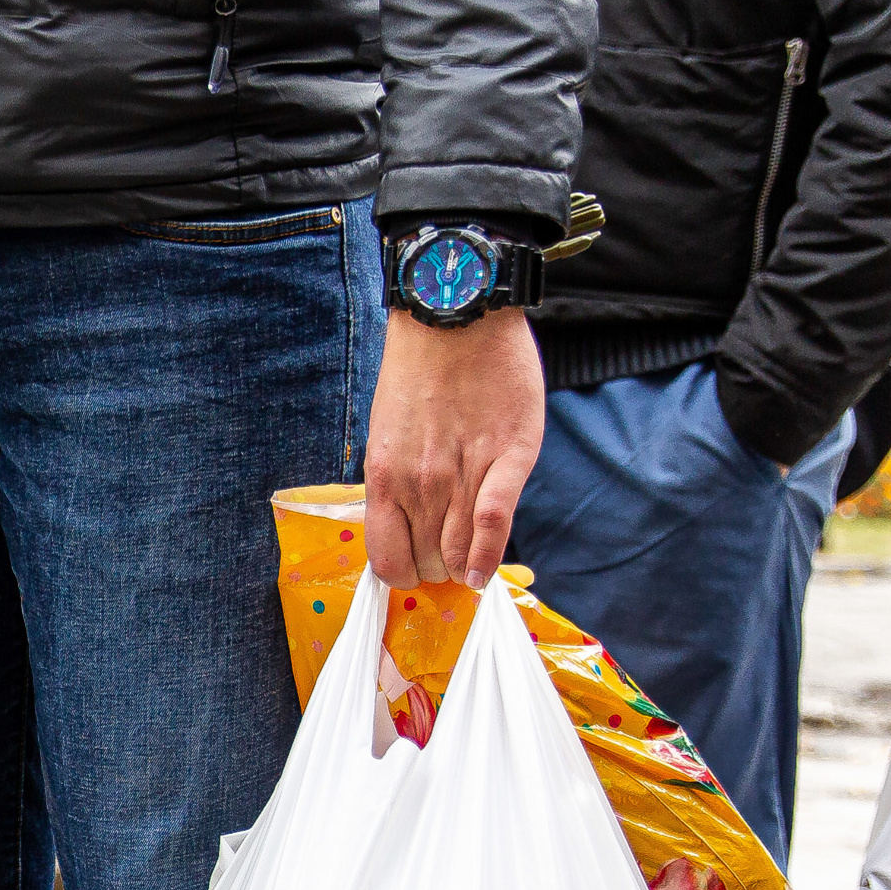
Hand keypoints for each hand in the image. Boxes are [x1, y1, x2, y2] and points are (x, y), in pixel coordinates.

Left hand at [362, 308, 543, 588]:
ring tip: (471, 557)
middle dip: (439, 568)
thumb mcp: (390, 434)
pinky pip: (494, 523)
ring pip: (459, 552)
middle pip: (428, 563)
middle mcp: (417, 483)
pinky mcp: (507, 456)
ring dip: (464, 565)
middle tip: (449, 555)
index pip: (386, 559)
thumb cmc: (422, 373)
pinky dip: (490, 555)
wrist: (457, 315)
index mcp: (384, 477)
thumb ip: (399, 481)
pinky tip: (485, 573)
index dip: (404, 573)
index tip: (417, 567)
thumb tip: (408, 526)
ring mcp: (460, 472)